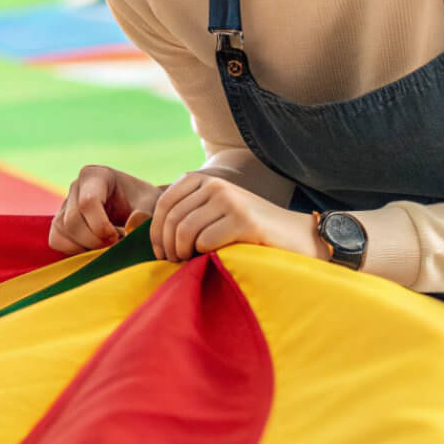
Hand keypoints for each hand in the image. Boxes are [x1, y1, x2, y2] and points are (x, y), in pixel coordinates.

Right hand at [49, 164, 162, 252]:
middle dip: (95, 240)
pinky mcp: (59, 223)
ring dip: (87, 247)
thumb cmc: (145, 205)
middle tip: (116, 243)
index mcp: (96, 175)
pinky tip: (94, 248)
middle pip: (73, 221)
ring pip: (63, 232)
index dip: (101, 226)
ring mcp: (65, 204)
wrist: (140, 209)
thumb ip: (146, 216)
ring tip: (108, 245)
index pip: (88, 203)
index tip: (119, 236)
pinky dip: (74, 251)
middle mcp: (76, 186)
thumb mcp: (152, 206)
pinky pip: (56, 240)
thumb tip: (130, 225)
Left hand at [150, 170, 327, 262]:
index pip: (163, 205)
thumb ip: (186, 215)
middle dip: (167, 247)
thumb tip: (146, 232)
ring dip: (183, 254)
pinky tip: (214, 259)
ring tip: (191, 263)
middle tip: (175, 263)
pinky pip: (205, 241)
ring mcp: (229, 200)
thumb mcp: (213, 214)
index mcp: (203, 180)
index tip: (160, 253)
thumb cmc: (249, 232)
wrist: (296, 236)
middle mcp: (214, 185)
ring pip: (185, 231)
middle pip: (171, 220)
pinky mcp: (243, 219)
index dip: (155, 232)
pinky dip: (204, 256)